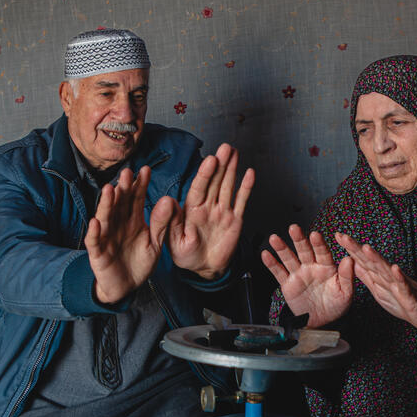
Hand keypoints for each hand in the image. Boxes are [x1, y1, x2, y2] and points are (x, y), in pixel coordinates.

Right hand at [85, 166, 176, 303]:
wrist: (127, 287)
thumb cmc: (139, 263)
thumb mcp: (155, 244)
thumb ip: (161, 224)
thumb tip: (169, 199)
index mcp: (133, 221)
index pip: (136, 199)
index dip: (140, 185)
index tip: (146, 170)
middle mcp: (118, 225)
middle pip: (119, 204)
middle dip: (123, 189)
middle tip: (127, 173)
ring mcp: (106, 237)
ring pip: (105, 218)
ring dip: (106, 204)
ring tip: (109, 190)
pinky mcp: (98, 253)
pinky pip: (94, 241)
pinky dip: (94, 232)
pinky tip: (96, 222)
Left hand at [168, 143, 253, 279]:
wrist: (203, 269)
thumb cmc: (186, 256)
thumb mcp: (174, 242)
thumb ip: (171, 222)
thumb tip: (167, 201)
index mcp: (191, 210)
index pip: (199, 188)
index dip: (205, 174)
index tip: (210, 160)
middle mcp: (208, 207)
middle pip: (215, 182)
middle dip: (220, 164)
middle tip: (225, 147)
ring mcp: (222, 212)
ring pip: (227, 186)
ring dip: (231, 169)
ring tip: (234, 152)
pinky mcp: (235, 220)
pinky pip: (241, 202)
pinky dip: (246, 188)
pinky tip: (249, 173)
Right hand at [261, 224, 354, 327]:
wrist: (321, 321)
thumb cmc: (335, 305)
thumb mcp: (346, 293)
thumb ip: (347, 277)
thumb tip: (349, 260)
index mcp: (327, 267)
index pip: (322, 252)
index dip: (318, 243)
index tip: (315, 235)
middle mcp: (311, 267)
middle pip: (304, 250)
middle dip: (298, 239)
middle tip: (294, 229)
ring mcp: (298, 274)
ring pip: (289, 258)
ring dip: (281, 248)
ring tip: (274, 239)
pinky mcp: (288, 284)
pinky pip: (278, 272)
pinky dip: (271, 264)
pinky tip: (266, 254)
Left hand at [333, 233, 416, 330]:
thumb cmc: (401, 300)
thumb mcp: (377, 288)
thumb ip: (366, 275)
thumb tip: (352, 262)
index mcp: (378, 275)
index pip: (362, 259)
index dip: (350, 248)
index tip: (338, 236)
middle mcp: (387, 275)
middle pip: (370, 260)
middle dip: (357, 248)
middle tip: (344, 237)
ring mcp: (398, 283)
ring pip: (385, 269)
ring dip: (376, 258)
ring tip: (366, 248)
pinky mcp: (408, 294)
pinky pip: (403, 285)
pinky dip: (399, 277)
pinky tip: (395, 268)